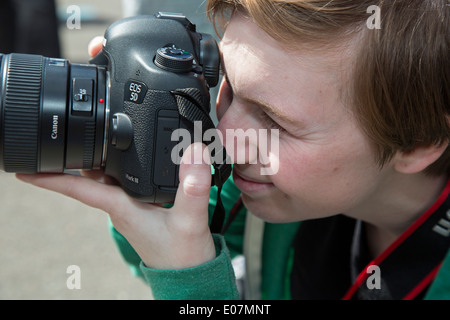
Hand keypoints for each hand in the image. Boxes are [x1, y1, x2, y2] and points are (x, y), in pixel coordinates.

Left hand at [17, 143, 214, 268]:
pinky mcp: (143, 207)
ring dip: (96, 158)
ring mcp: (131, 207)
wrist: (191, 273)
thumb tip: (193, 153)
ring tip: (89, 136)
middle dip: (73, 156)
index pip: (79, 189)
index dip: (51, 177)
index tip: (25, 168)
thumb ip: (192, 189)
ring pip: (107, 177)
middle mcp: (122, 205)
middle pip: (89, 176)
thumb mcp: (189, 221)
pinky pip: (125, 181)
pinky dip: (121, 165)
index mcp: (123, 207)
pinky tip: (129, 156)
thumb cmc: (183, 256)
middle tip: (63, 133)